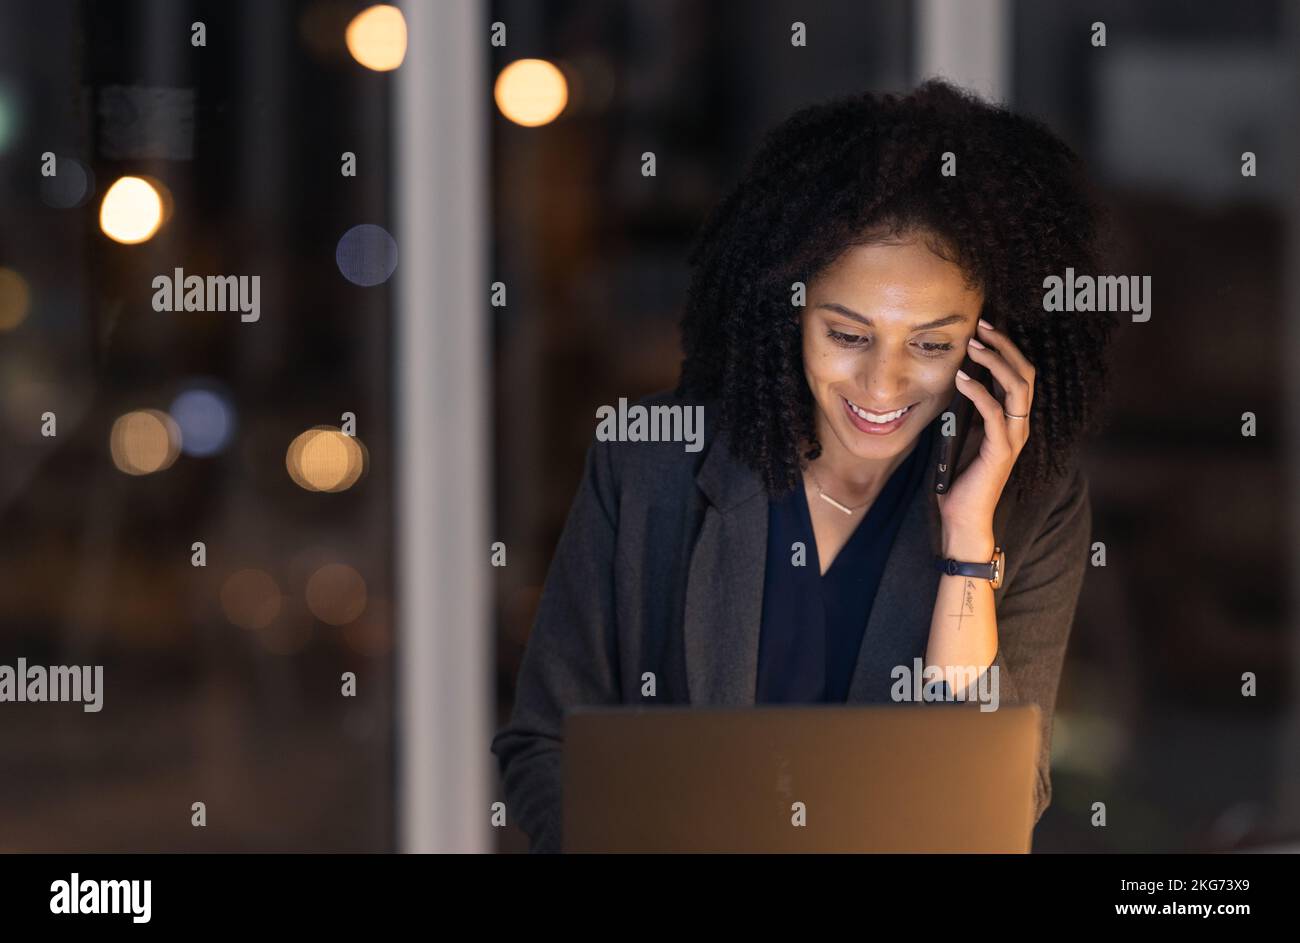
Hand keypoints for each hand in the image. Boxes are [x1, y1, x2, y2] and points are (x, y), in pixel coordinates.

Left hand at [937, 318, 1034, 541]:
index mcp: (1012, 420)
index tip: (983, 329)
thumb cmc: (960, 479)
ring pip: (1016, 387)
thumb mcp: (961, 435)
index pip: (1019, 374)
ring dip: (994, 361)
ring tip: (972, 345)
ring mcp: (1013, 437)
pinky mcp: (1000, 450)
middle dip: (1004, 345)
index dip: (1005, 349)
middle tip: (981, 326)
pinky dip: (977, 391)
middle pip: (1025, 373)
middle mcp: (1019, 425)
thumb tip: (953, 380)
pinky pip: (994, 412)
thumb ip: (965, 411)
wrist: (964, 517)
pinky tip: (960, 379)